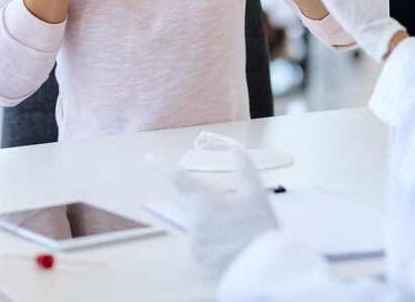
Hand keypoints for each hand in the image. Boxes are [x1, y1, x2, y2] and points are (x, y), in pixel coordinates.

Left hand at [173, 146, 277, 277]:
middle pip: (183, 200)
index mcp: (205, 201)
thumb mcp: (256, 194)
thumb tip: (236, 147)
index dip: (161, 167)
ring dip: (203, 219)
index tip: (149, 157)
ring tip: (229, 227)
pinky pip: (198, 243)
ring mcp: (194, 241)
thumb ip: (244, 168)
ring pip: (193, 222)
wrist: (266, 266)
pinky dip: (208, 240)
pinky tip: (226, 244)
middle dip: (188, 193)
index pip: (177, 179)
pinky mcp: (198, 259)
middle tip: (210, 196)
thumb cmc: (261, 227)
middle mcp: (194, 220)